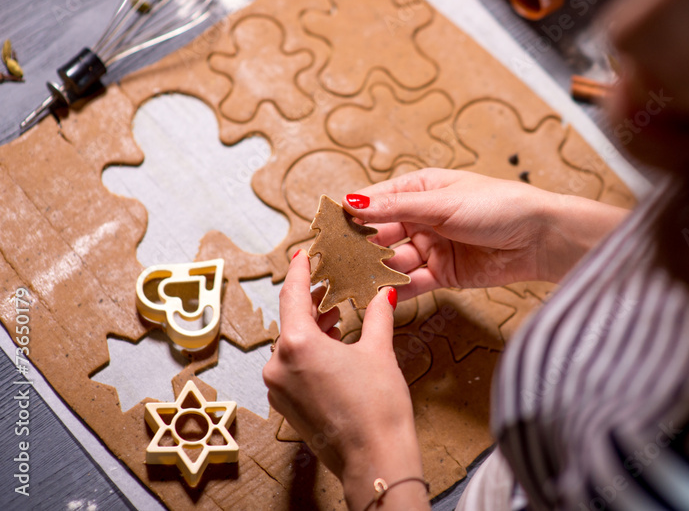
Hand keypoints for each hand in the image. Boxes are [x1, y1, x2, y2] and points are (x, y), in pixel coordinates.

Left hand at [263, 252, 427, 510]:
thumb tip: (383, 295)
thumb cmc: (377, 407)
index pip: (292, 295)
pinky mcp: (287, 405)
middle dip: (311, 303)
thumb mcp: (379, 351)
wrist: (375, 458)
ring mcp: (279, 388)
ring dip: (312, 329)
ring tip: (336, 317)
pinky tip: (332, 349)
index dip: (299, 271)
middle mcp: (279, 365)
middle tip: (330, 286)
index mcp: (297, 344)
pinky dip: (309, 353)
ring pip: (291, 346)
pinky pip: (292, 368)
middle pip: (291, 321)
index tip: (301, 255)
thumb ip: (377, 316)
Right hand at [343, 168, 629, 297]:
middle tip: (333, 265)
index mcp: (421, 190)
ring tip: (353, 285)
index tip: (324, 231)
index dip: (350, 216)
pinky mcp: (444, 275)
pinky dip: (397, 290)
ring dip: (375, 272)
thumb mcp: (443, 202)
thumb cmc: (499, 206)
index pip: (375, 202)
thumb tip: (352, 202)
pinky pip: (413, 283)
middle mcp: (422, 218)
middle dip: (358, 250)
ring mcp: (432, 247)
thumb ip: (395, 208)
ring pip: (393, 261)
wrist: (541, 238)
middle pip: (380, 235)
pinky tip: (380, 296)